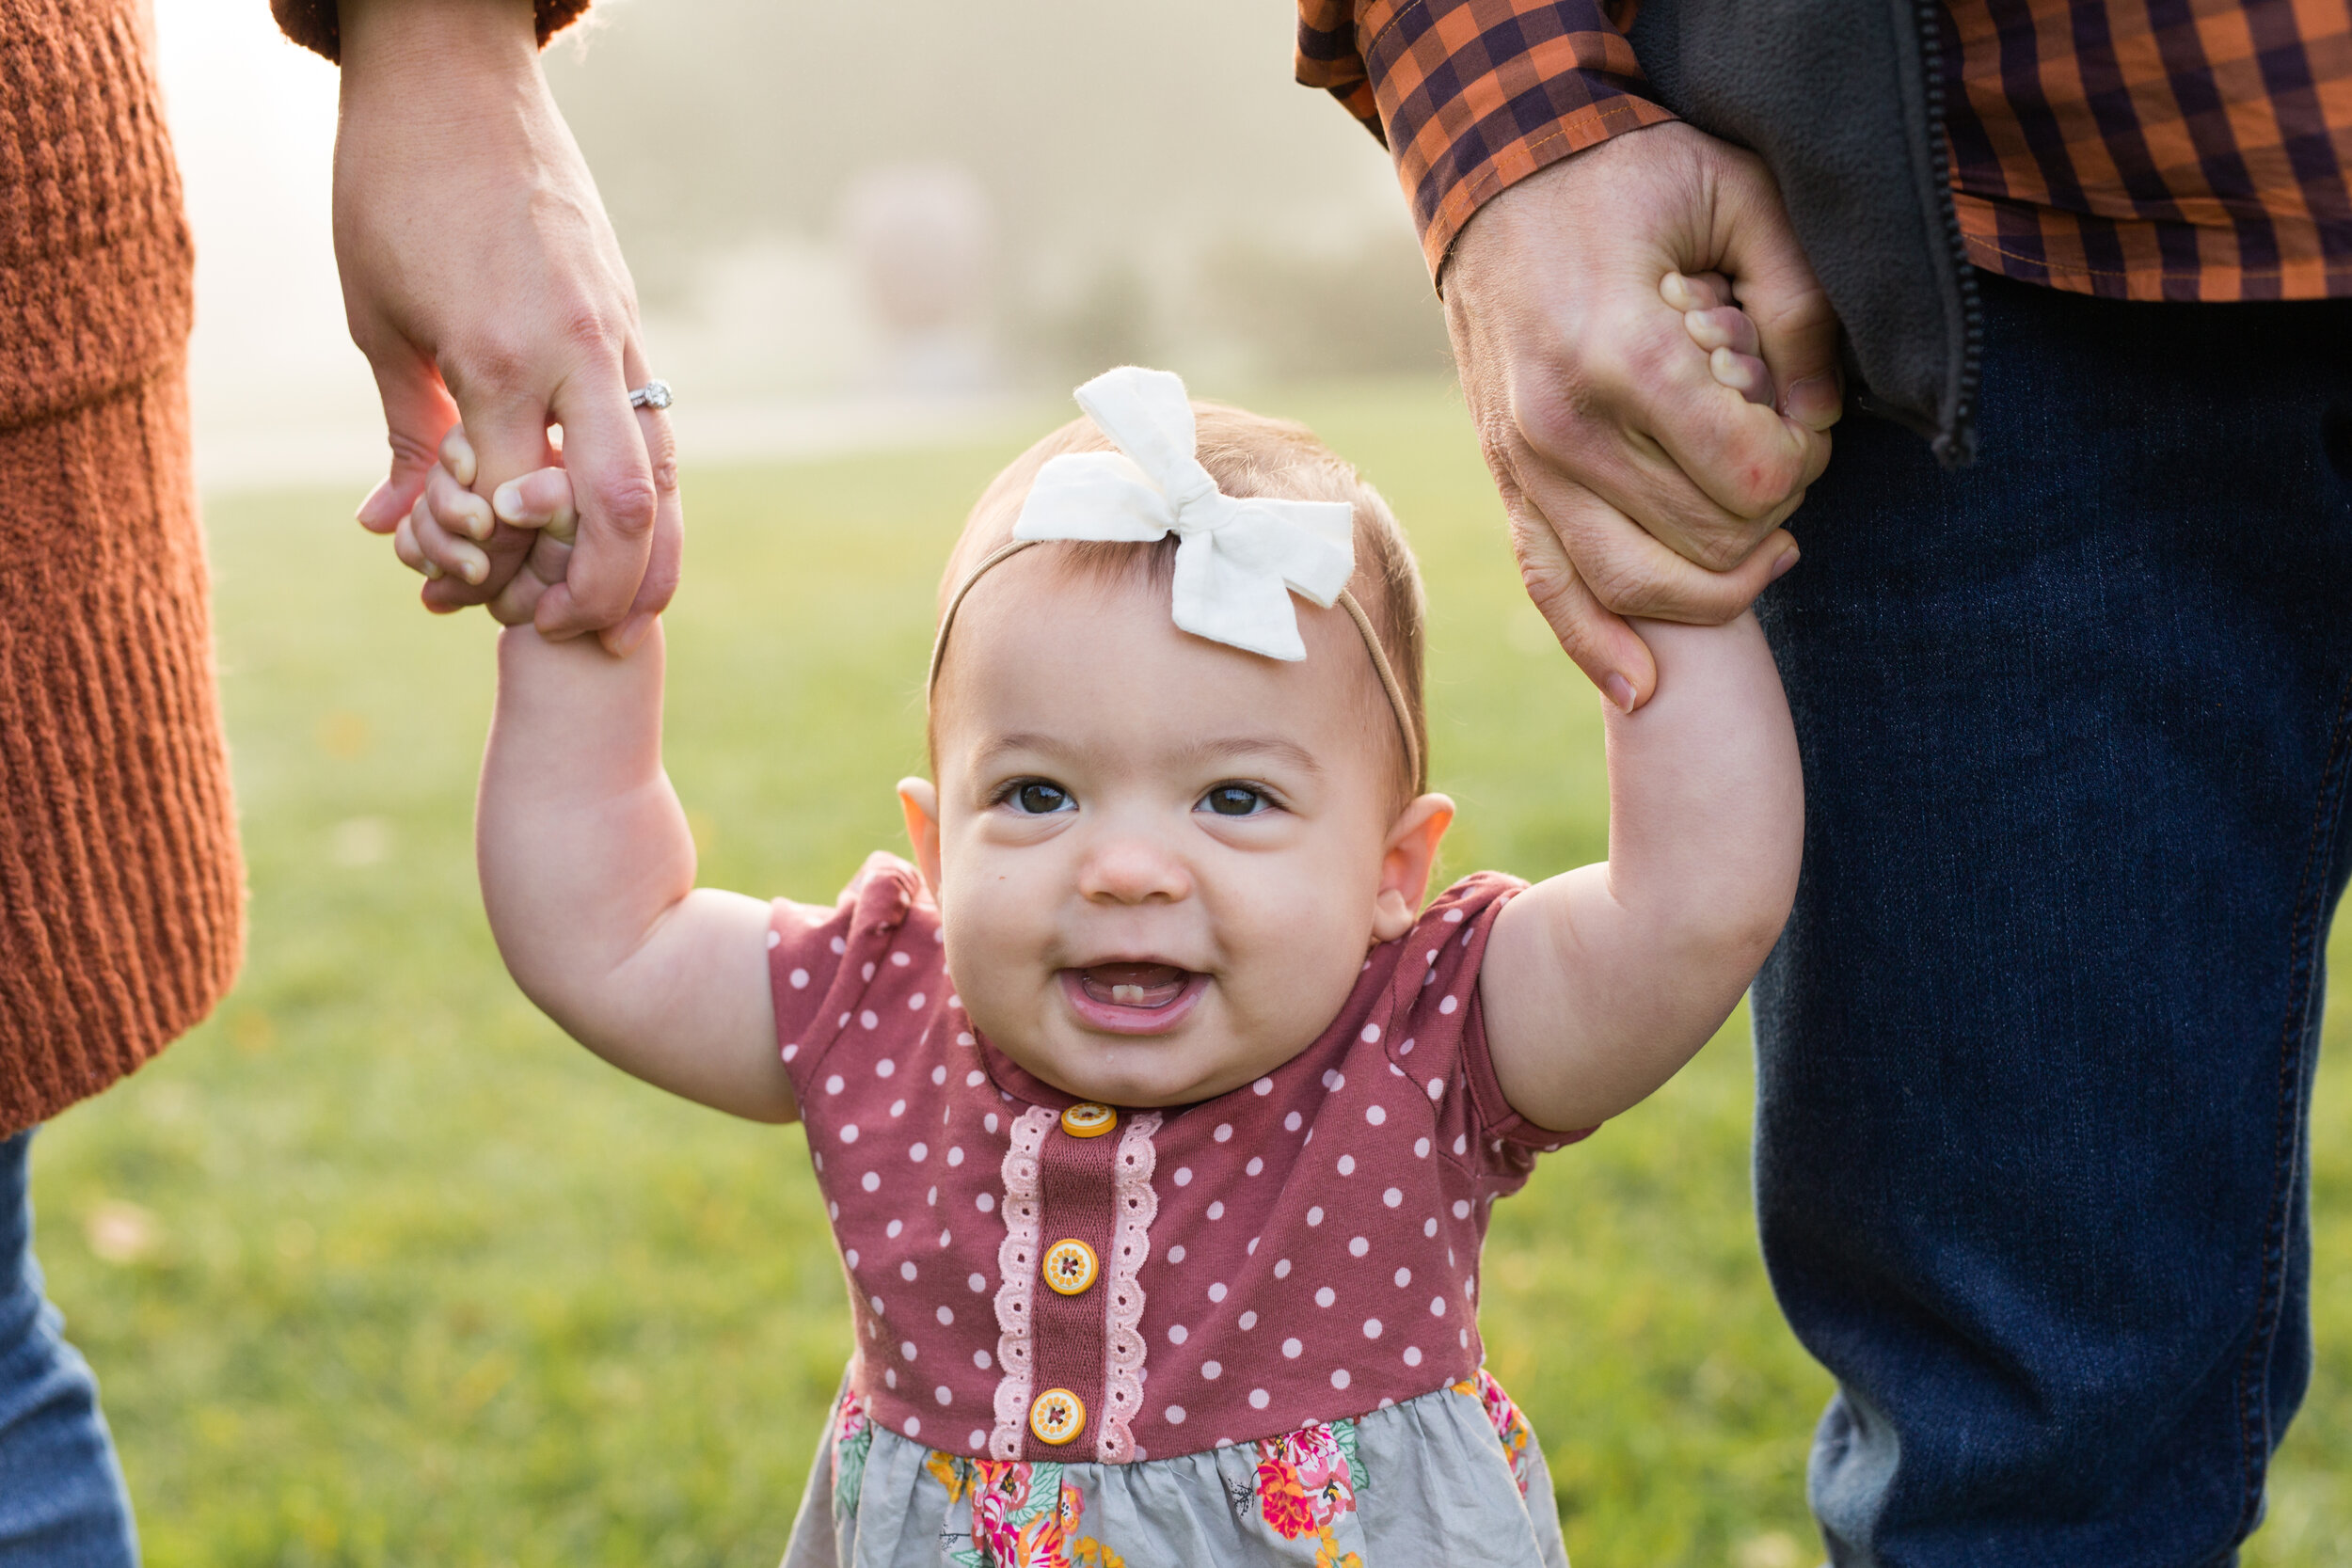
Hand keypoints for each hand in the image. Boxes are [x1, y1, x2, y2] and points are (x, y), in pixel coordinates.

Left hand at [333, 0, 678, 654]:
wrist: (456, 76)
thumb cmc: (391, 187)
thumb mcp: (374, 315)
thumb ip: (405, 429)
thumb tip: (393, 526)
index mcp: (497, 349)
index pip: (513, 503)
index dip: (488, 562)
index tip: (453, 585)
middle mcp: (575, 348)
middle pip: (619, 506)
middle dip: (597, 587)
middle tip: (565, 631)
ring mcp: (617, 332)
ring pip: (664, 471)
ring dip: (646, 551)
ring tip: (615, 604)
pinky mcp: (631, 320)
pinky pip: (657, 427)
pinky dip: (646, 491)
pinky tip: (621, 526)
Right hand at [1443, 122, 1840, 708]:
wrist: (1498, 178)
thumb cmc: (1626, 178)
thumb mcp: (1734, 196)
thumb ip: (1796, 303)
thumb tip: (1819, 417)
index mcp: (1622, 357)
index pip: (1748, 477)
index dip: (1804, 467)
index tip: (1811, 425)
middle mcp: (1563, 429)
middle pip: (1702, 540)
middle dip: (1769, 517)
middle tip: (1787, 462)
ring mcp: (1524, 465)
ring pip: (1633, 585)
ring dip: (1714, 589)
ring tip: (1765, 557)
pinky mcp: (1509, 482)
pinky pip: (1550, 588)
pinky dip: (1597, 647)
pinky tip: (1643, 687)